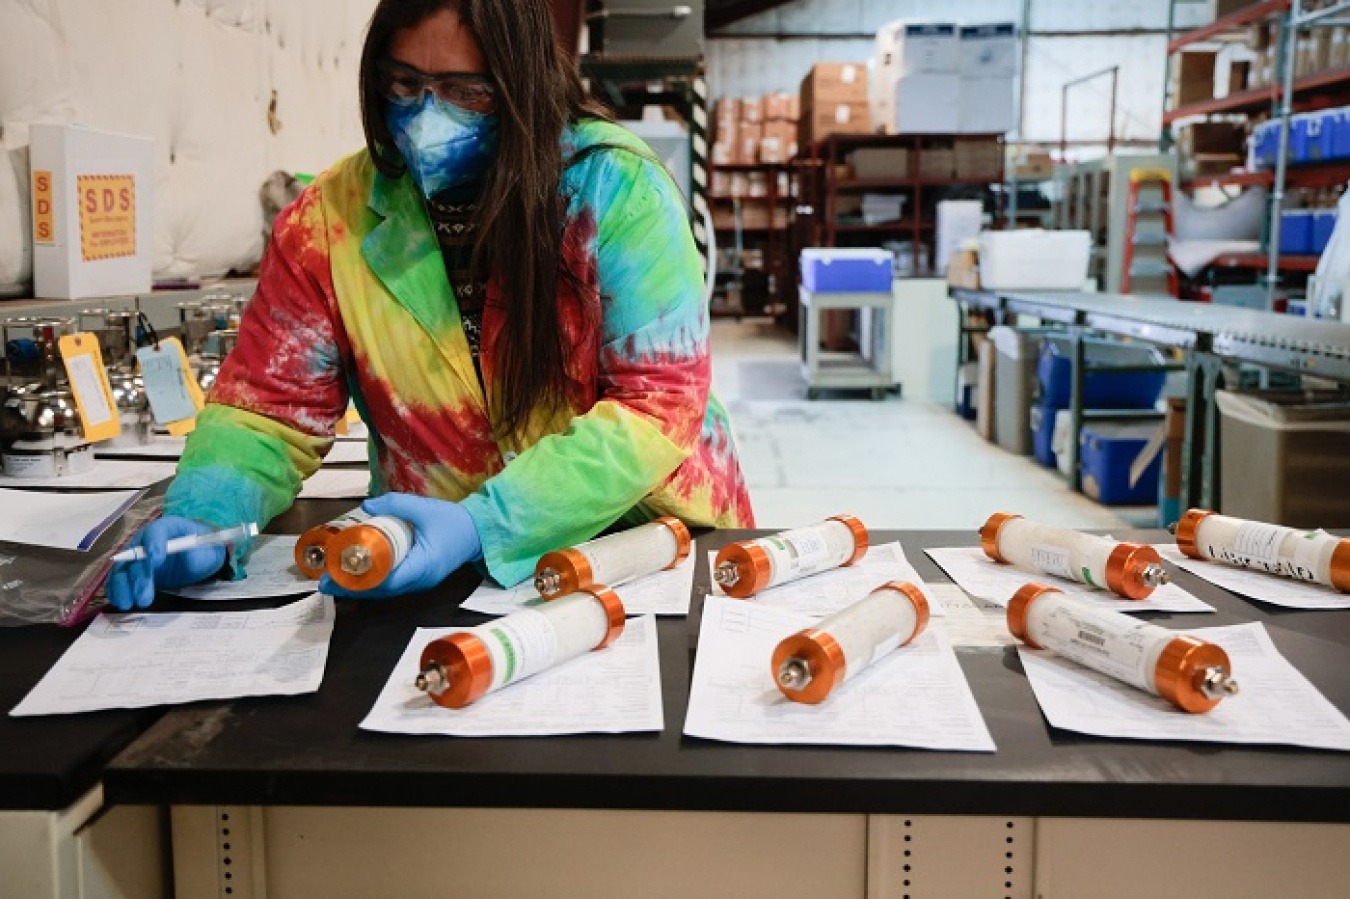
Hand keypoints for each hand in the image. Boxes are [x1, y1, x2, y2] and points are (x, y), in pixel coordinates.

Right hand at [105, 516, 225, 609]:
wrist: (200, 555)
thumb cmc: (203, 548)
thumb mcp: (208, 548)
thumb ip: (198, 553)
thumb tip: (190, 558)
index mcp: (166, 527)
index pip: (156, 532)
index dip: (153, 544)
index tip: (155, 561)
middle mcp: (146, 541)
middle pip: (136, 556)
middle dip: (139, 577)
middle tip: (143, 597)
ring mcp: (138, 557)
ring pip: (123, 569)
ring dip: (123, 587)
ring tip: (127, 604)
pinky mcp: (134, 573)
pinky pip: (120, 580)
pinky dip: (117, 591)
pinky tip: (120, 602)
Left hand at [318, 493, 481, 598]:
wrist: (476, 532)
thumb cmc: (453, 521)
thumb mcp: (424, 508)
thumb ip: (395, 504)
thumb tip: (367, 506)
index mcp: (424, 565)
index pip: (389, 580)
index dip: (363, 579)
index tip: (340, 574)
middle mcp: (421, 580)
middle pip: (382, 590)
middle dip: (353, 586)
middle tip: (327, 579)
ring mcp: (419, 583)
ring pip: (385, 591)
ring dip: (360, 586)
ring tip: (336, 579)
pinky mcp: (417, 579)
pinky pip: (391, 586)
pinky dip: (372, 583)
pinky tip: (357, 575)